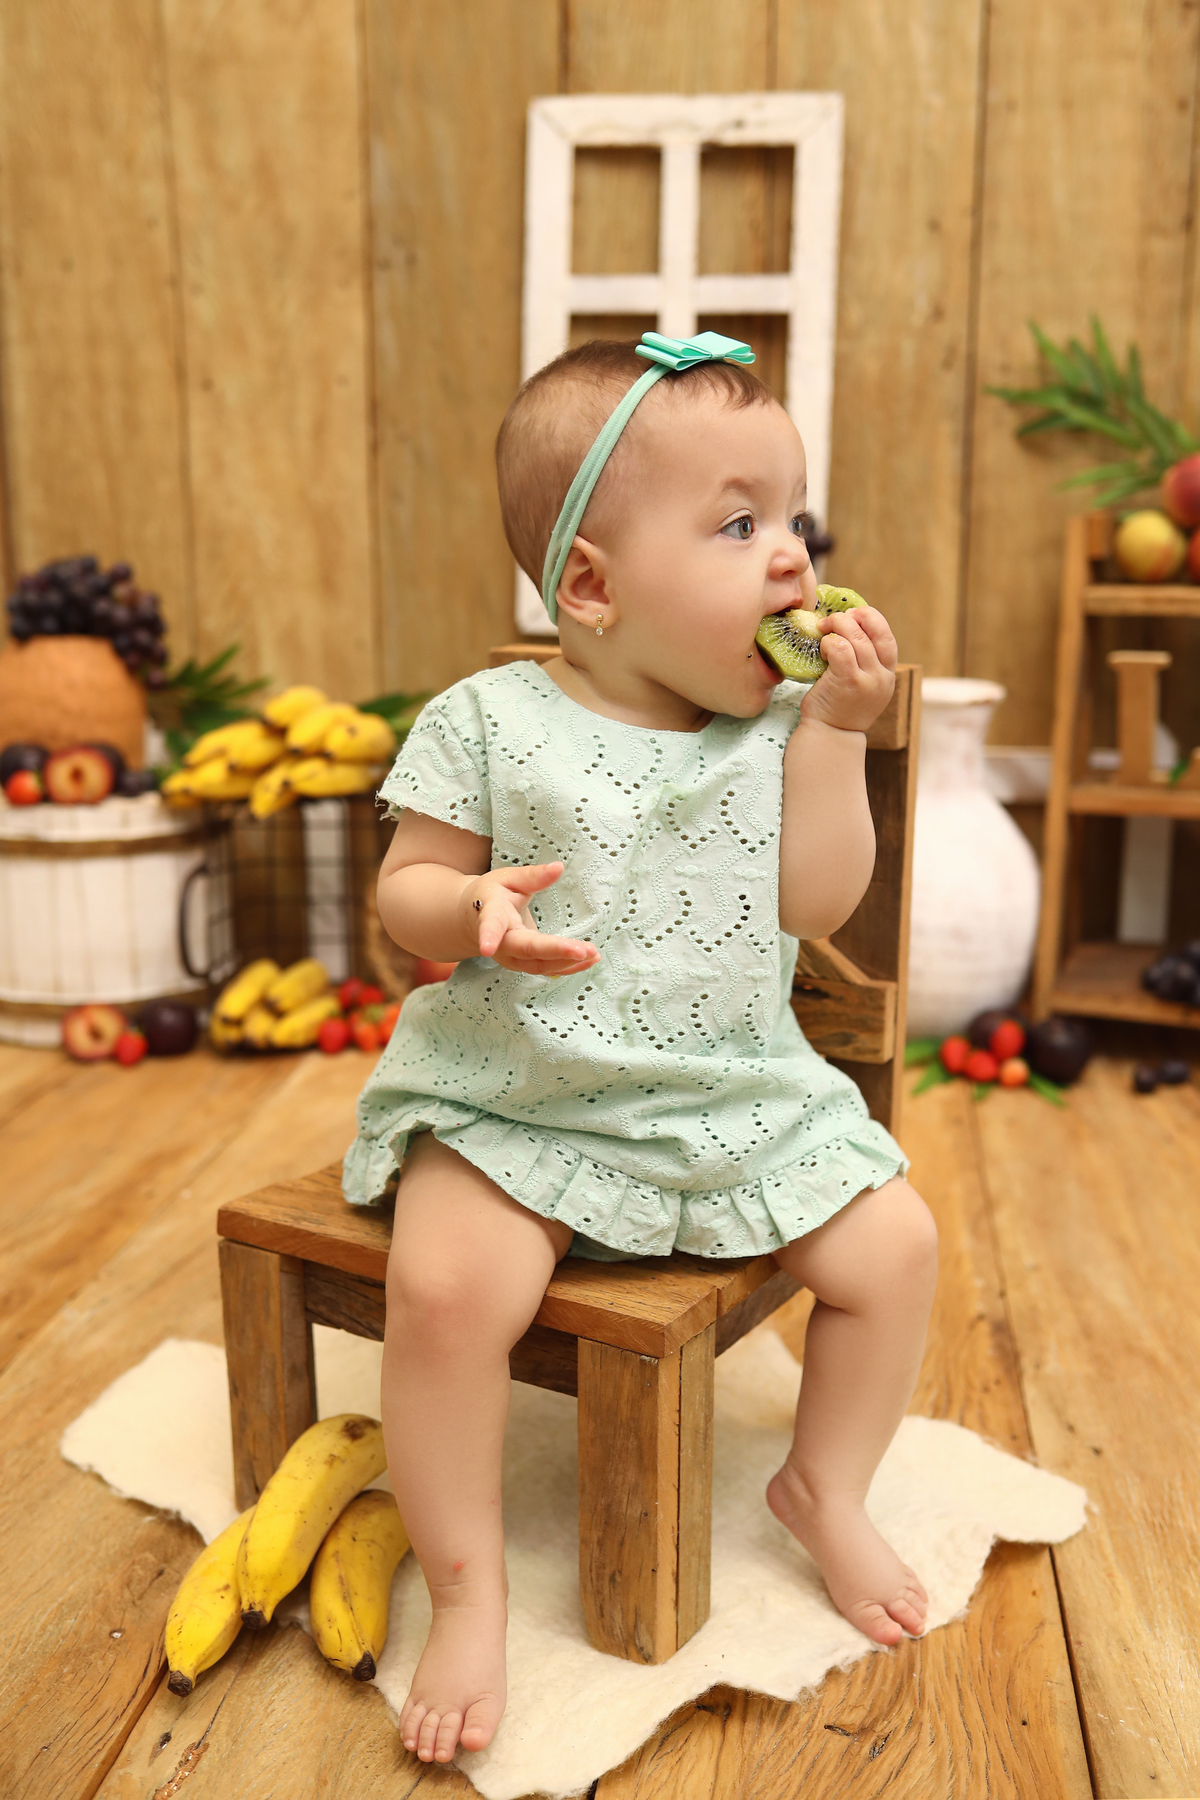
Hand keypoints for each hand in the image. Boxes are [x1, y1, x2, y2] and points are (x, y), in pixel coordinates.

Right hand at [461, 861, 599, 976]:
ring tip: (593, 952)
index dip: (489, 936)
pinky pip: (549, 969)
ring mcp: (513, 958)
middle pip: (526, 950)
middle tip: (581, 950)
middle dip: (554, 951)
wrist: (475, 921)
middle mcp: (501, 943)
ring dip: (567, 961)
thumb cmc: (491, 894)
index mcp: (491, 915)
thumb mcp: (507, 878)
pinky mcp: (526, 964)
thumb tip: (558, 867)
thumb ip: (532, 876)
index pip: (491, 926)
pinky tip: (591, 960)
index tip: (487, 948)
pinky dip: (570, 967)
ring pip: (540, 965)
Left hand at [800, 605, 896, 733]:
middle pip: (873, 632)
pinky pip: (840, 648)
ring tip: (823, 629)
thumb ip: (864, 662)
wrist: (829, 735)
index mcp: (888, 674)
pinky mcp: (849, 682)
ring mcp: (868, 679)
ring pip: (856, 637)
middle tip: (833, 619)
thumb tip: (849, 625)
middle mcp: (883, 676)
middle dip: (852, 617)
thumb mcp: (862, 685)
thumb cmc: (839, 706)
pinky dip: (829, 642)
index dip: (870, 619)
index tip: (853, 616)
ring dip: (837, 626)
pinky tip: (821, 649)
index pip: (887, 636)